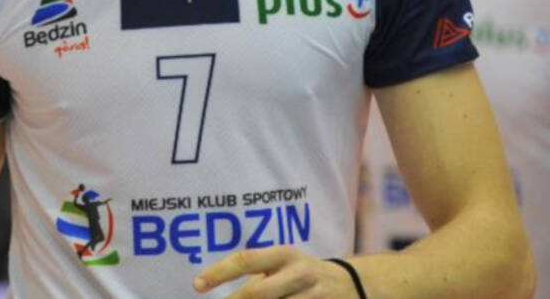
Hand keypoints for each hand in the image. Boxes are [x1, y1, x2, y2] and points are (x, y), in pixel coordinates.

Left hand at [193, 246, 358, 297]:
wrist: (354, 284)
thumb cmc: (303, 275)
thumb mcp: (283, 265)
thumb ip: (256, 275)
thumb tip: (213, 285)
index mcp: (284, 255)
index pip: (246, 259)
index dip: (219, 272)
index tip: (196, 285)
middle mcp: (299, 272)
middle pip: (258, 293)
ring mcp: (313, 296)